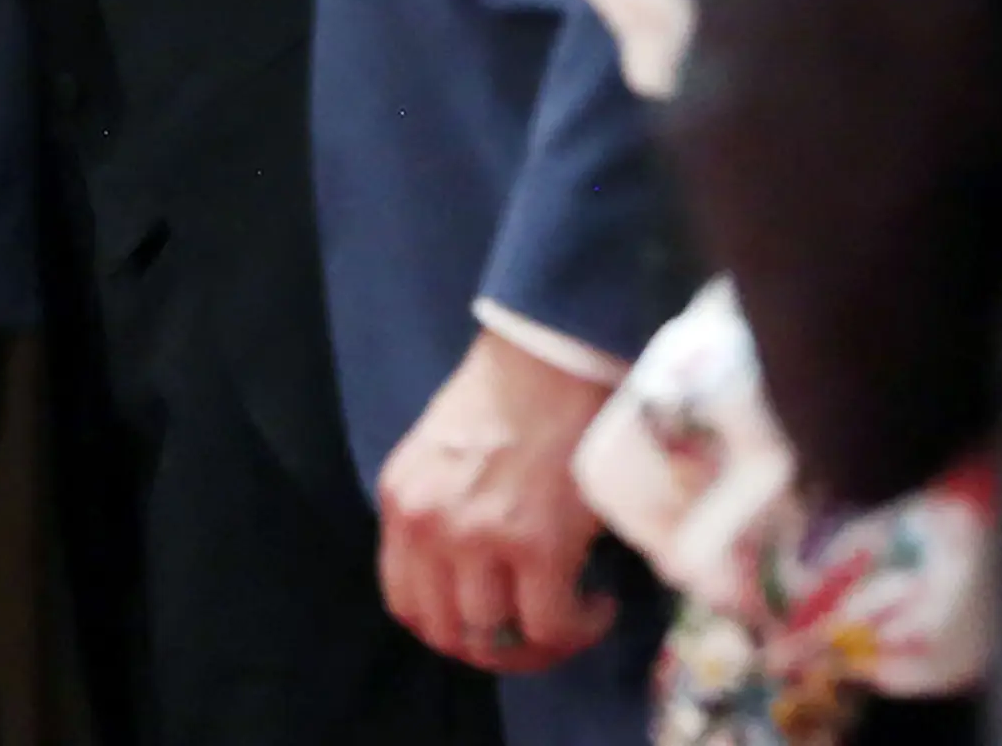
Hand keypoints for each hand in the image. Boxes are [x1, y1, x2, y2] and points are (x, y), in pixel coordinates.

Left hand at [377, 327, 622, 674]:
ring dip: (543, 641)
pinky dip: (578, 629)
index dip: (452, 630)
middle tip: (539, 631)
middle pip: (450, 633)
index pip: (408, 604)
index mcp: (402, 501)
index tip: (493, 625)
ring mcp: (480, 539)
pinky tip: (599, 603)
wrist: (556, 354)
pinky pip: (551, 626)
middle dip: (498, 647)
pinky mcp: (537, 546)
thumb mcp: (441, 454)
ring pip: (500, 638)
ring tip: (575, 613)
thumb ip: (440, 512)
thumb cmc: (509, 394)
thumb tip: (471, 584)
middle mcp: (430, 526)